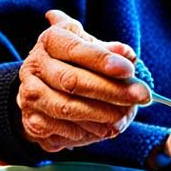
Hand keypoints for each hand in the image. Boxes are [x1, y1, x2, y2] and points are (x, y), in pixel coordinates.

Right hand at [17, 10, 150, 152]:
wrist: (43, 86)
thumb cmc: (73, 62)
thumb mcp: (89, 47)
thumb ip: (108, 49)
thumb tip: (128, 55)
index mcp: (50, 40)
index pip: (76, 49)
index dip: (103, 60)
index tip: (129, 69)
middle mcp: (34, 66)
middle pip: (73, 81)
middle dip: (111, 91)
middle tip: (141, 96)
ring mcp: (29, 94)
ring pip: (67, 107)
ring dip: (102, 114)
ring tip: (125, 116)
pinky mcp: (33, 120)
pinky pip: (63, 128)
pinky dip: (88, 130)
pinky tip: (105, 127)